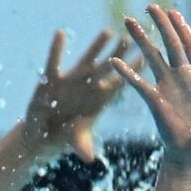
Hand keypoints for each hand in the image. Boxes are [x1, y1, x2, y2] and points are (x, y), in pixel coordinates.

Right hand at [23, 29, 135, 162]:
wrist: (45, 131)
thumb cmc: (65, 134)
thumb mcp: (74, 139)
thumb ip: (82, 145)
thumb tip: (90, 159)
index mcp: (98, 99)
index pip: (119, 83)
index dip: (132, 72)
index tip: (146, 58)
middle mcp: (88, 86)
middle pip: (108, 67)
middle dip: (119, 53)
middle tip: (133, 38)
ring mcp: (71, 81)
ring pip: (86, 59)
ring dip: (96, 47)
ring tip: (108, 32)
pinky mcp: (52, 79)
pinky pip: (54, 61)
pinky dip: (56, 48)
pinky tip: (60, 33)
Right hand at [113, 5, 190, 166]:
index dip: (182, 28)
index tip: (173, 12)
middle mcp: (183, 76)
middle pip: (171, 44)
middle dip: (161, 24)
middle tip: (150, 6)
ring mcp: (167, 86)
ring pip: (152, 56)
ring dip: (141, 39)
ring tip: (128, 21)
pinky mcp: (154, 99)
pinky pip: (138, 83)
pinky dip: (127, 72)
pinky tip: (115, 62)